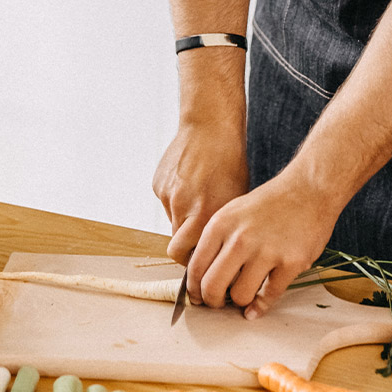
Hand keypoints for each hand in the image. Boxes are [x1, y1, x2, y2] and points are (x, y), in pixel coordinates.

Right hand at [153, 121, 247, 264]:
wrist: (209, 127)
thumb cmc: (229, 163)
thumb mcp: (234, 200)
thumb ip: (220, 228)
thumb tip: (216, 252)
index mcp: (205, 215)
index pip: (187, 256)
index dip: (194, 263)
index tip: (202, 264)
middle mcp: (183, 208)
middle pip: (175, 247)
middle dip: (185, 249)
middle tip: (199, 243)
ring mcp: (167, 195)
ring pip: (172, 223)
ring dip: (183, 220)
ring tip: (199, 201)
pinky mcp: (158, 184)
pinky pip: (166, 203)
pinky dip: (177, 199)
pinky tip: (190, 184)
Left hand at [186, 160, 340, 319]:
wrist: (308, 189)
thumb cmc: (268, 204)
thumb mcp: (232, 213)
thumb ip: (215, 242)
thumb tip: (200, 277)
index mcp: (220, 225)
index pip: (195, 268)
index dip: (194, 289)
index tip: (198, 297)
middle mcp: (240, 239)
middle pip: (212, 287)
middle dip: (212, 302)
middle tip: (217, 305)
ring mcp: (266, 251)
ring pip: (240, 296)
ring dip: (239, 302)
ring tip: (243, 298)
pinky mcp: (291, 263)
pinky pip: (269, 296)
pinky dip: (261, 307)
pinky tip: (257, 308)